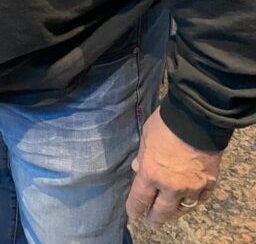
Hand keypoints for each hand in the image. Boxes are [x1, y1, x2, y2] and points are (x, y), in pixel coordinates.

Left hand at [126, 109, 221, 229]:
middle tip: (151, 222)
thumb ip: (142, 155)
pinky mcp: (208, 184)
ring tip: (170, 213)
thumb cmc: (165, 124)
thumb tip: (138, 169)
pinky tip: (189, 201)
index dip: (135, 208)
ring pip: (182, 209)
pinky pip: (200, 200)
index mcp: (151, 173)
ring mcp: (191, 187)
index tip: (133, 214)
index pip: (139, 199)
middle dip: (154, 219)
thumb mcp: (146, 137)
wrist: (196, 118)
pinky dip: (193, 202)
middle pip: (161, 211)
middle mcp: (170, 186)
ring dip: (174, 212)